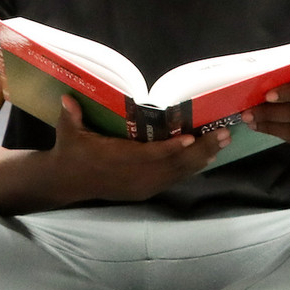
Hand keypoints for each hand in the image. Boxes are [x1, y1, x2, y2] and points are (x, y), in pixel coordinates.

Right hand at [44, 94, 229, 202]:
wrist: (67, 182)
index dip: (169, 148)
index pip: (148, 156)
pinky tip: (208, 157)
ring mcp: (142, 186)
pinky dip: (192, 168)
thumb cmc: (70, 152)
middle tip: (222, 134)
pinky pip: (173, 179)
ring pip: (177, 174)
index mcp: (116, 161)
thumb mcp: (67, 132)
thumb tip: (67, 99)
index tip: (189, 138)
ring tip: (223, 142)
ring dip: (202, 158)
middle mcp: (134, 176)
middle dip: (200, 150)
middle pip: (172, 165)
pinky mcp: (146, 190)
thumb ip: (70, 116)